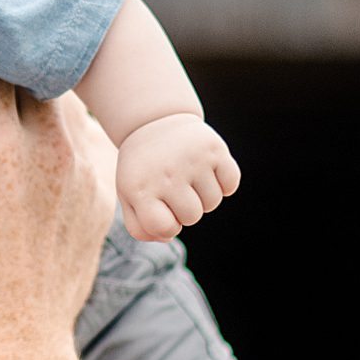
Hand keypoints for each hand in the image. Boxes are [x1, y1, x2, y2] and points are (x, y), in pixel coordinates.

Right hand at [0, 71, 113, 356]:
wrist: (13, 347)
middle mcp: (49, 143)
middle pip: (30, 69)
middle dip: (2, 64)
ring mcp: (85, 168)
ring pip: (66, 100)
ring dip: (36, 95)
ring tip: (3, 96)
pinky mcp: (104, 194)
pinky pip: (92, 138)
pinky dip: (67, 133)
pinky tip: (38, 143)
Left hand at [115, 112, 240, 241]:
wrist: (153, 122)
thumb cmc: (142, 169)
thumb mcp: (129, 196)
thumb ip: (140, 227)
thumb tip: (169, 236)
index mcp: (140, 189)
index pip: (167, 229)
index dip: (169, 225)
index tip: (162, 210)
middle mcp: (166, 174)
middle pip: (192, 217)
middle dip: (186, 210)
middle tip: (174, 189)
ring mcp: (192, 160)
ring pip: (213, 203)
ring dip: (203, 196)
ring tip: (188, 176)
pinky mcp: (214, 149)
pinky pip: (231, 185)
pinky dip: (223, 183)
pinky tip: (206, 169)